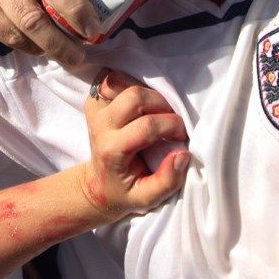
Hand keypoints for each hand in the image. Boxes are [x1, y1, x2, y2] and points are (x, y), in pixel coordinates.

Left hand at [76, 69, 191, 221]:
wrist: (97, 185)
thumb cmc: (125, 191)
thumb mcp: (147, 198)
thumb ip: (167, 181)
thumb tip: (184, 154)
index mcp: (111, 149)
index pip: (146, 126)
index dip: (171, 126)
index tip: (182, 136)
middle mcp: (100, 125)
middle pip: (135, 96)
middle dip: (162, 104)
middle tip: (171, 121)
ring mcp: (94, 109)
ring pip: (123, 82)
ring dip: (148, 93)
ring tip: (158, 112)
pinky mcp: (95, 100)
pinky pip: (114, 79)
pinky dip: (133, 84)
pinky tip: (143, 104)